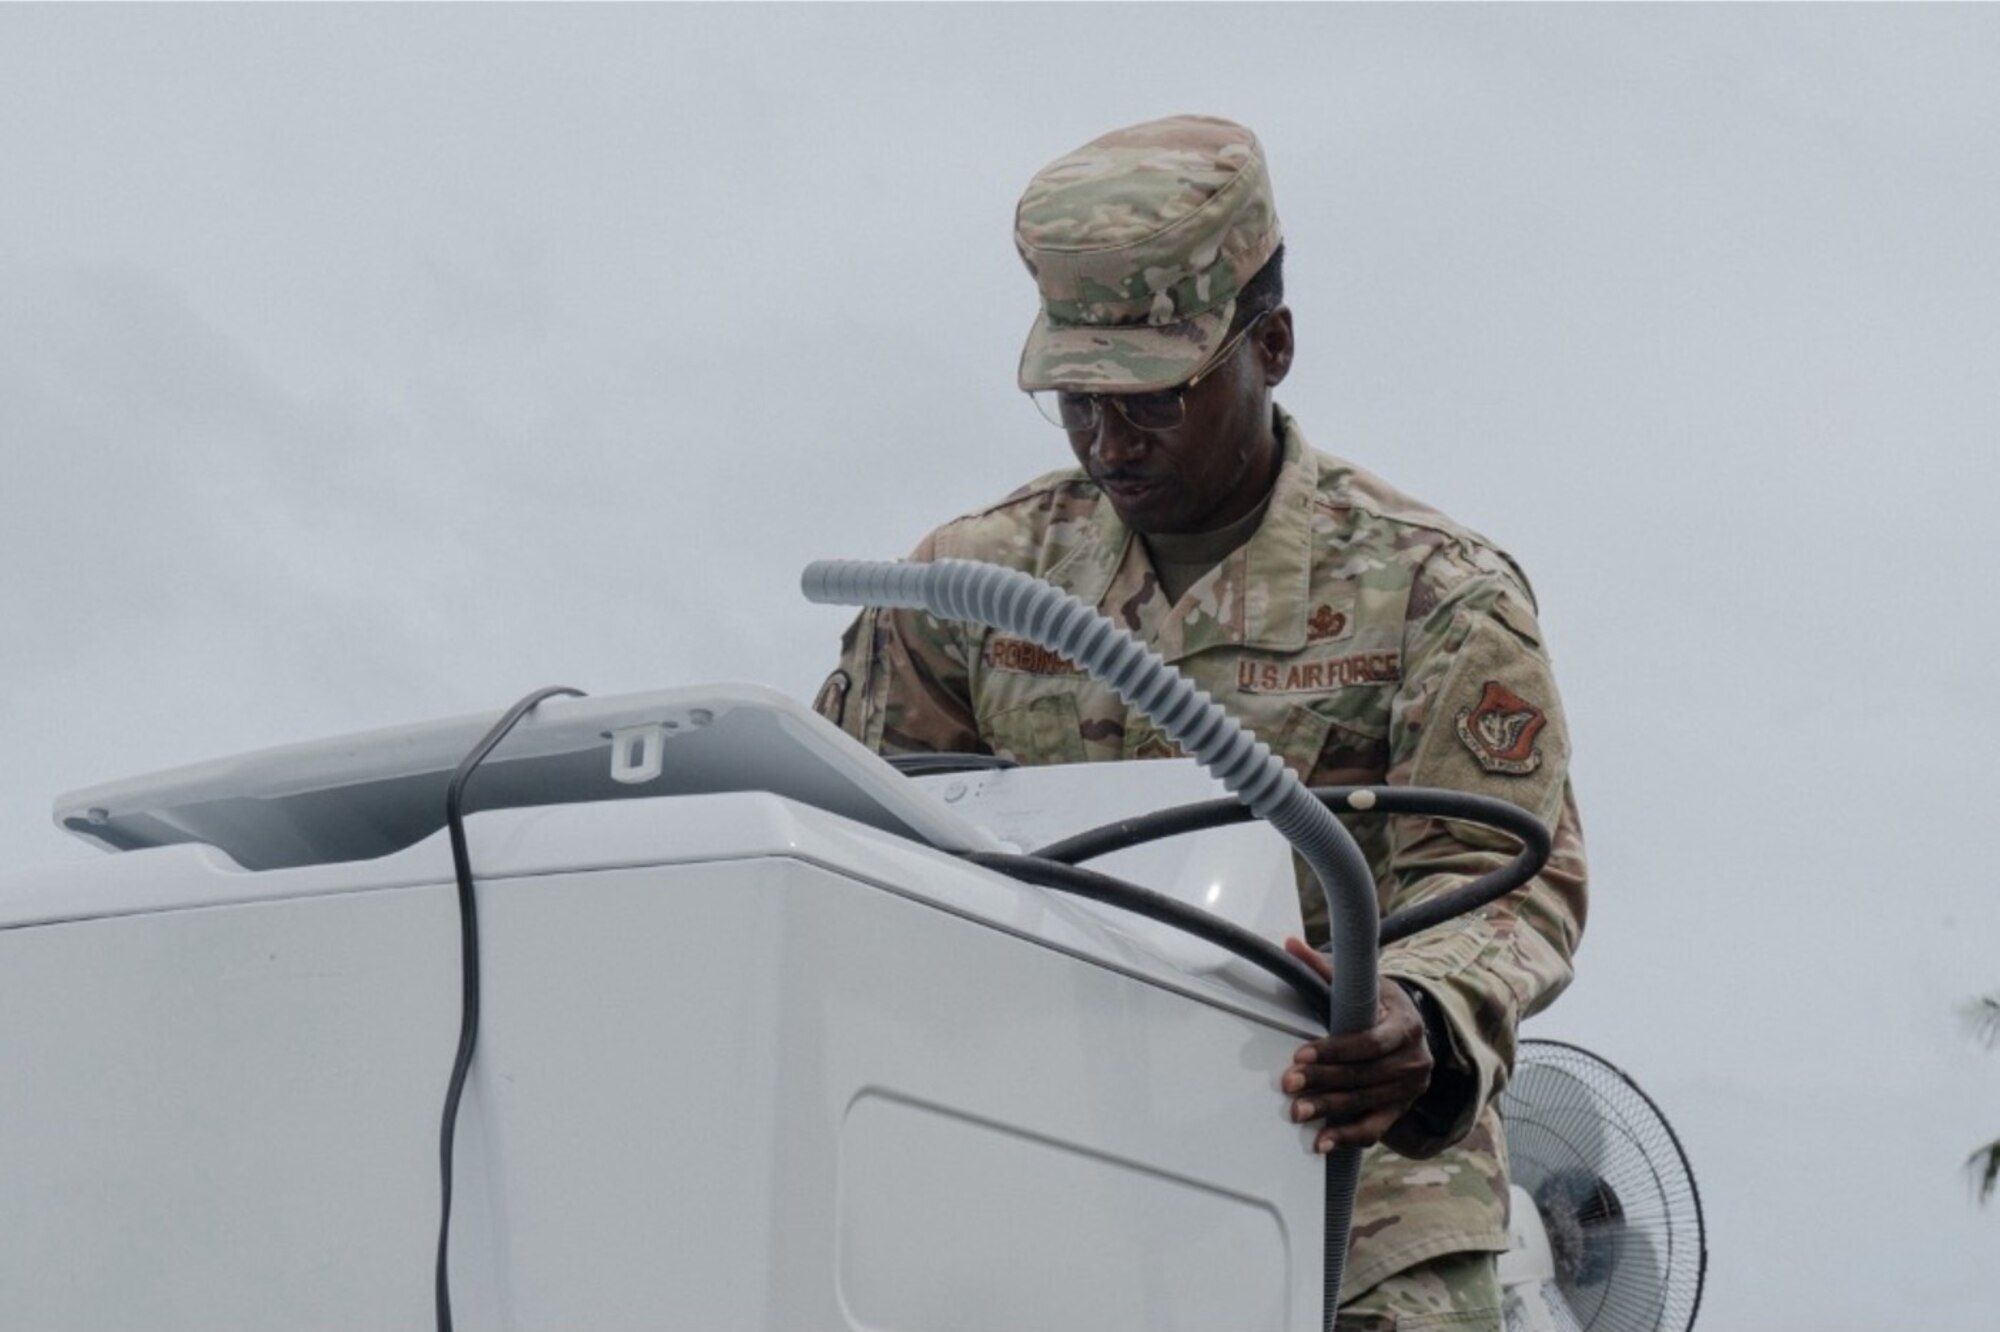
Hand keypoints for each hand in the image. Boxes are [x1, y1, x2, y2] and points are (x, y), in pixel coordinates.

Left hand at [1281, 938, 1433, 1153]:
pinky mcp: (1401, 1110)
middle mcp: (1416, 1060)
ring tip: (1297, 1111)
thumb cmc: (1380, 1003)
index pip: (1371, 1042)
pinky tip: (1322, 1141)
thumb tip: (1290, 945)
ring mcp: (1411, 1089)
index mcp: (1406, 1025)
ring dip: (1330, 1109)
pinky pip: (1376, 1128)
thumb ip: (1325, 968)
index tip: (1301, 1053)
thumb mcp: (1363, 982)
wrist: (1411, 1029)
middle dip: (1324, 1080)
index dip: (1335, 1050)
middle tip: (1289, 1084)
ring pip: (1367, 1102)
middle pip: (1365, 1075)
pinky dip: (1348, 1137)